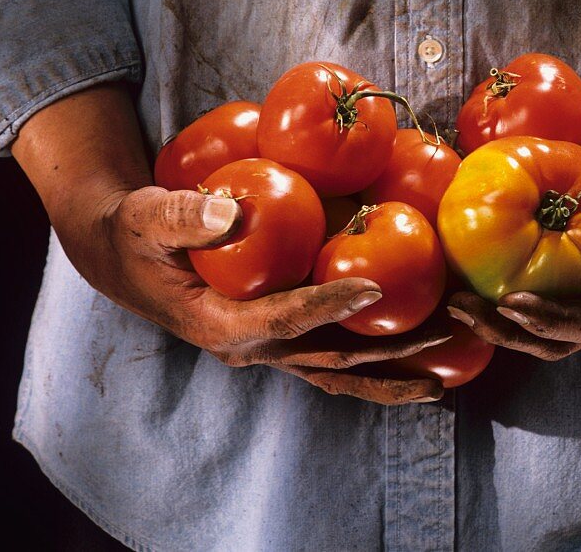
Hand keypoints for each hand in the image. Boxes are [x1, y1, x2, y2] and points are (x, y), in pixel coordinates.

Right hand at [13, 85, 447, 404]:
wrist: (130, 255)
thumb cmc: (138, 232)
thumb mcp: (147, 216)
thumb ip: (183, 215)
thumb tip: (229, 211)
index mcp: (221, 322)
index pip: (282, 320)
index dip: (327, 307)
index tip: (375, 290)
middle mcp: (251, 344)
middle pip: (329, 360)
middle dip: (388, 354)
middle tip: (446, 337)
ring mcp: (270, 344)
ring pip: (339, 369)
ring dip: (393, 368)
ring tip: (451, 367)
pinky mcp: (282, 332)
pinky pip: (334, 353)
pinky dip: (376, 359)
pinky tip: (418, 351)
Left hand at [446, 57, 580, 359]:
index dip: (554, 320)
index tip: (511, 306)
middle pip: (566, 337)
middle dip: (512, 330)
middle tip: (460, 307)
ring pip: (558, 327)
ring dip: (508, 321)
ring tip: (458, 301)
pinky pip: (562, 299)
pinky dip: (522, 299)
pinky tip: (487, 276)